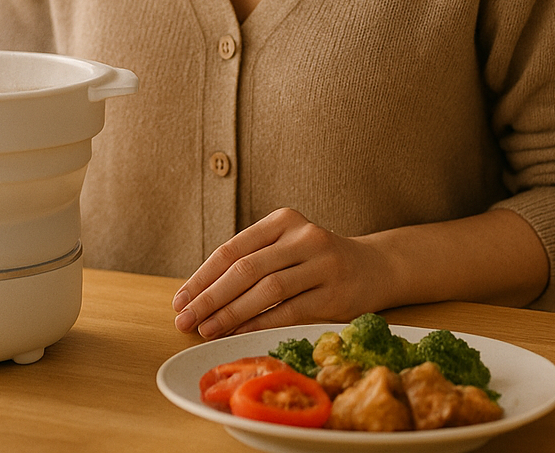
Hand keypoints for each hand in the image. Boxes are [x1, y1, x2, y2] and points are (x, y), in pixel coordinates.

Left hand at [171, 208, 397, 338]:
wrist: (375, 267)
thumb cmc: (315, 261)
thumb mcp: (285, 248)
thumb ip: (251, 263)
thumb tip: (199, 297)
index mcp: (282, 221)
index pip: (232, 250)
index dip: (202, 277)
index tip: (179, 300)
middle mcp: (302, 236)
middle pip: (245, 269)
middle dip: (209, 297)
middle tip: (184, 319)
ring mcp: (322, 263)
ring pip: (266, 289)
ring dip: (231, 313)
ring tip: (206, 330)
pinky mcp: (335, 292)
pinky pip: (289, 310)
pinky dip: (260, 323)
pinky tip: (238, 334)